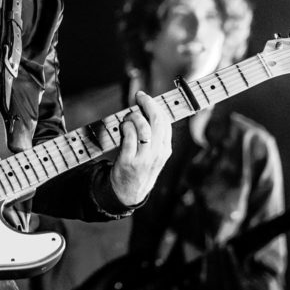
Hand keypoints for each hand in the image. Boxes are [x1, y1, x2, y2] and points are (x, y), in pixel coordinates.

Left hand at [110, 91, 171, 206]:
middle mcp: (157, 153)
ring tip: (127, 119)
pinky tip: (123, 127)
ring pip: (143, 128)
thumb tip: (147, 108)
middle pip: (157, 122)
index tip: (145, 98)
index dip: (155, 106)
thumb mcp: (154, 153)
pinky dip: (125, 127)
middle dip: (147, 105)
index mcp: (165, 149)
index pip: (165, 122)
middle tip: (139, 97)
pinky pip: (129, 137)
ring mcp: (144, 158)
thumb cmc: (140, 166)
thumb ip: (154, 134)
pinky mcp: (129, 161)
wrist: (129, 191)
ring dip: (133, 117)